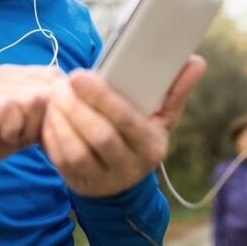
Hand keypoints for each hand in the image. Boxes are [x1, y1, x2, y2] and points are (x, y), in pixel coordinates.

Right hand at [0, 65, 64, 172]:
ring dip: (30, 126)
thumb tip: (80, 115)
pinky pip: (10, 108)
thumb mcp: (26, 127)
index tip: (49, 128)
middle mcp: (3, 73)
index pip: (56, 76)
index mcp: (17, 74)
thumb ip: (48, 117)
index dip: (62, 104)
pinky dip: (13, 128)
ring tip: (15, 136)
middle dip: (47, 119)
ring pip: (33, 98)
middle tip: (31, 136)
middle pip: (49, 88)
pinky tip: (4, 137)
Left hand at [41, 54, 206, 196]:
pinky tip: (49, 114)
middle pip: (100, 136)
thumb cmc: (139, 138)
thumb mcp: (161, 119)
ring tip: (54, 95)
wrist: (121, 184)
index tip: (81, 75)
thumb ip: (176, 90)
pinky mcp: (79, 184)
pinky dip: (52, 135)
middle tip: (62, 83)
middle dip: (77, 107)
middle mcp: (130, 167)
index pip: (128, 121)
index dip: (103, 98)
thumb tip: (197, 61)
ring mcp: (103, 180)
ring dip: (61, 120)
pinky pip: (61, 160)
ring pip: (77, 150)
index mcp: (152, 147)